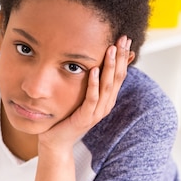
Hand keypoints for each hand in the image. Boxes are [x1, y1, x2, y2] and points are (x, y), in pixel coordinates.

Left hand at [38, 35, 132, 151]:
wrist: (56, 141)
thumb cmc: (66, 117)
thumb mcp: (81, 96)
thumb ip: (90, 82)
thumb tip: (95, 62)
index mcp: (106, 99)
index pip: (119, 74)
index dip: (123, 56)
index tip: (125, 38)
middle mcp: (105, 105)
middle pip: (117, 78)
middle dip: (120, 57)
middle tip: (123, 39)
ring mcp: (96, 112)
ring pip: (107, 87)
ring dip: (109, 67)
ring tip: (111, 50)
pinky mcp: (85, 117)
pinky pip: (91, 99)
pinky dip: (94, 84)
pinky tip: (94, 70)